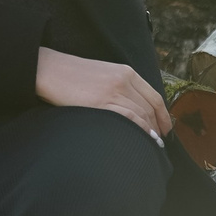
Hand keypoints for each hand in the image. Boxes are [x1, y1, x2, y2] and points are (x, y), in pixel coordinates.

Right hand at [36, 48, 170, 142]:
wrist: (49, 70)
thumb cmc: (73, 75)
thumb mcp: (104, 74)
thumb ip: (121, 86)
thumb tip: (134, 109)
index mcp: (126, 72)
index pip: (154, 96)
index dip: (163, 115)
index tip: (165, 128)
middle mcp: (124, 80)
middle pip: (150, 108)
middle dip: (158, 127)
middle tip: (159, 142)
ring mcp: (114, 92)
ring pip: (142, 115)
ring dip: (151, 132)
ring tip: (153, 145)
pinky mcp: (102, 103)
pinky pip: (130, 119)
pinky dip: (141, 131)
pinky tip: (143, 140)